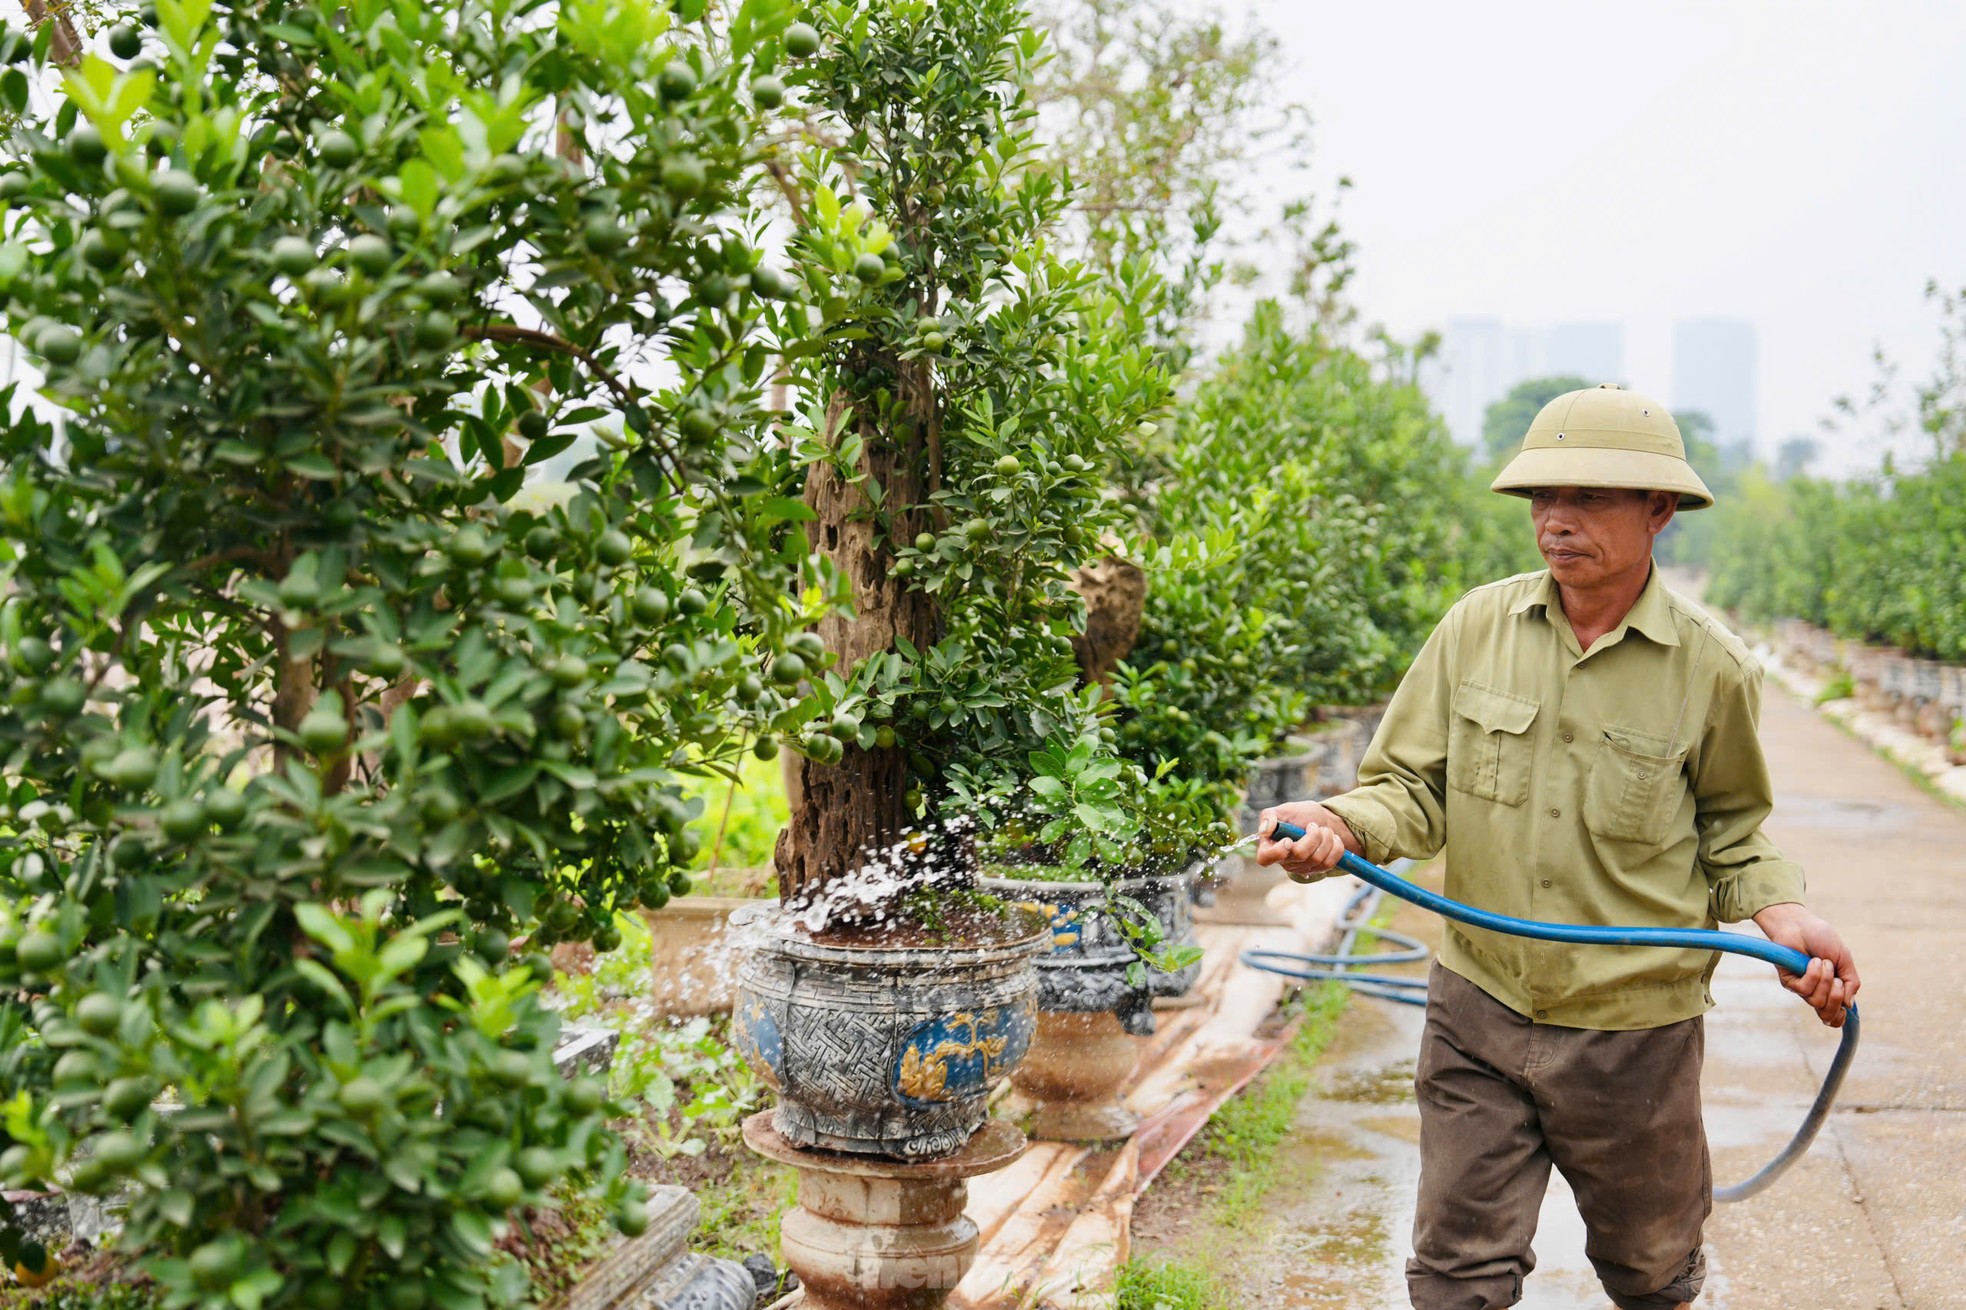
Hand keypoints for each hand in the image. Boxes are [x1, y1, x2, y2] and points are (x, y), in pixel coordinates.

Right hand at [1254, 801, 1359, 883]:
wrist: (1322, 820)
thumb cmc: (1301, 814)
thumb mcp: (1285, 809)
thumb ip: (1270, 815)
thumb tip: (1264, 829)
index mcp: (1270, 845)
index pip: (1265, 858)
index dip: (1277, 852)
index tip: (1289, 840)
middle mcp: (1284, 860)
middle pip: (1299, 855)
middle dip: (1313, 837)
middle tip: (1315, 826)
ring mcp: (1301, 867)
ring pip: (1317, 859)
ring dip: (1326, 839)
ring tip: (1325, 830)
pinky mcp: (1317, 870)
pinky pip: (1329, 863)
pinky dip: (1335, 848)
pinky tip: (1333, 839)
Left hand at [1751, 902, 1859, 1027]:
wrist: (1801, 925)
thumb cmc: (1822, 939)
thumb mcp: (1845, 960)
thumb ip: (1852, 982)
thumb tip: (1849, 1005)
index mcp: (1830, 989)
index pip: (1833, 1016)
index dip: (1840, 1018)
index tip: (1846, 1010)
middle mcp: (1815, 992)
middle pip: (1826, 1014)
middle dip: (1836, 998)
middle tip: (1838, 980)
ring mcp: (1801, 987)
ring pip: (1817, 1001)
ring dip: (1825, 980)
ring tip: (1823, 962)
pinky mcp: (1788, 981)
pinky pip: (1804, 989)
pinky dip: (1813, 975)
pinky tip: (1812, 961)